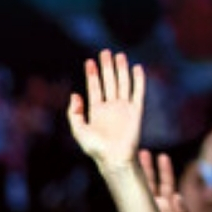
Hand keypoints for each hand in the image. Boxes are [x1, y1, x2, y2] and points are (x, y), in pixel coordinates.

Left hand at [67, 50, 144, 172]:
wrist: (114, 158)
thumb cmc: (95, 149)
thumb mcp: (78, 130)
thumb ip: (74, 113)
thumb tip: (75, 94)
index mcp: (96, 110)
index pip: (94, 87)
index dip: (92, 74)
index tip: (89, 61)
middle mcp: (110, 107)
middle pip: (109, 82)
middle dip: (106, 67)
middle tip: (105, 52)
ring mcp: (123, 108)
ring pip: (122, 84)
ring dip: (121, 69)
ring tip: (119, 55)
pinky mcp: (136, 111)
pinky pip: (138, 93)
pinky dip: (138, 80)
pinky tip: (136, 68)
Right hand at [124, 148, 188, 211]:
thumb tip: (178, 196)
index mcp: (168, 206)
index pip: (166, 183)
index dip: (165, 170)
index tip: (162, 156)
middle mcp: (154, 204)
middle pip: (151, 181)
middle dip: (147, 166)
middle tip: (143, 152)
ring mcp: (140, 209)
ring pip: (138, 188)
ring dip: (135, 174)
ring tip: (130, 160)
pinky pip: (126, 198)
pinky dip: (123, 188)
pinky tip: (120, 178)